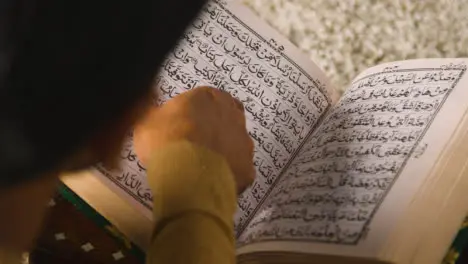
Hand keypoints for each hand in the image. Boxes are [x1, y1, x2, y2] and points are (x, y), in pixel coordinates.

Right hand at [133, 86, 254, 192]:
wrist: (188, 174)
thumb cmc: (166, 140)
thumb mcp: (146, 122)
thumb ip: (153, 115)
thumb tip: (151, 112)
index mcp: (209, 97)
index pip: (208, 98)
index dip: (196, 113)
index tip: (183, 126)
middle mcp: (233, 116)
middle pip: (226, 120)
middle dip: (214, 131)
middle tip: (194, 146)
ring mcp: (245, 144)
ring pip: (236, 147)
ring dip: (223, 154)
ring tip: (201, 169)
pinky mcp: (249, 170)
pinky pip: (237, 173)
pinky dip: (227, 177)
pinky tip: (211, 185)